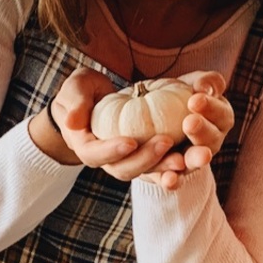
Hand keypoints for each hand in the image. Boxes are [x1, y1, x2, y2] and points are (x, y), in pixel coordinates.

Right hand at [50, 67, 187, 182]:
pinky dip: (175, 166)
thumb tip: (71, 121)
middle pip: (125, 169)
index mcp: (87, 147)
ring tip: (184, 158)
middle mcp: (108, 161)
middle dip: (146, 160)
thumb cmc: (83, 95)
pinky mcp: (146, 158)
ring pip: (146, 172)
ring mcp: (129, 162)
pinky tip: (191, 158)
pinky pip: (161, 166)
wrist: (95, 104)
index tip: (130, 141)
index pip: (96, 154)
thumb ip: (73, 102)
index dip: (112, 150)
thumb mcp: (74, 90)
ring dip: (165, 168)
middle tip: (165, 142)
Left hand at [140, 71, 234, 191]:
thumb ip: (205, 82)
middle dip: (202, 132)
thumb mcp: (190, 84)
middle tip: (189, 122)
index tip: (195, 99)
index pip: (221, 114)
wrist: (147, 120)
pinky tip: (168, 180)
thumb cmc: (175, 96)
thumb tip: (205, 87)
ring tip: (181, 158)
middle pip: (211, 141)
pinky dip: (173, 181)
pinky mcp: (172, 175)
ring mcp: (191, 162)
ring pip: (194, 163)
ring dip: (191, 160)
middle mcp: (209, 144)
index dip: (211, 108)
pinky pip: (175, 181)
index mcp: (219, 120)